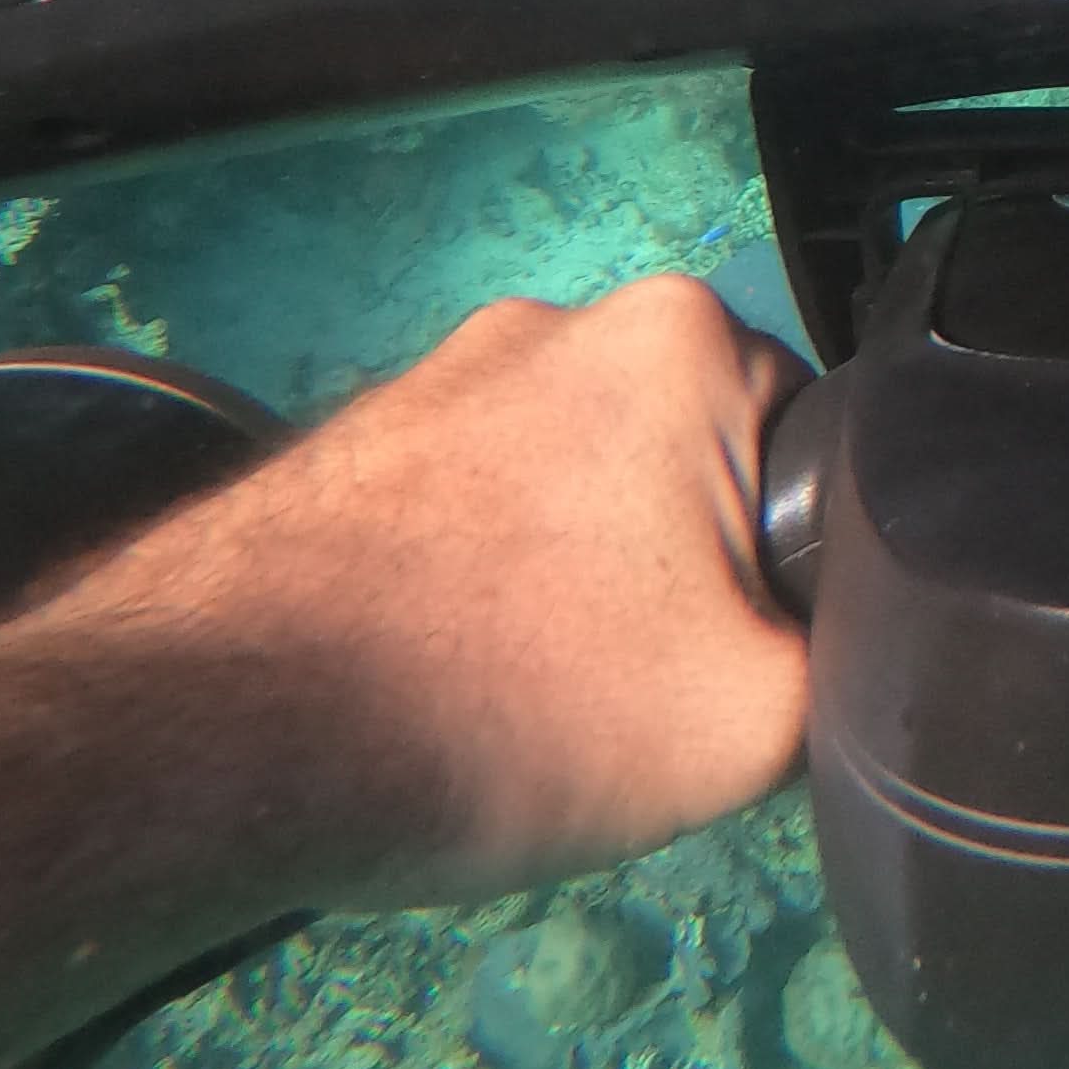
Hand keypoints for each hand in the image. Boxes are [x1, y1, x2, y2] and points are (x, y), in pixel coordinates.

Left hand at [72, 276, 811, 905]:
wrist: (212, 746)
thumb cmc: (514, 703)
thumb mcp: (765, 719)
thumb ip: (857, 666)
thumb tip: (847, 659)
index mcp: (680, 333)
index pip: (814, 450)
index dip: (797, 574)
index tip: (743, 665)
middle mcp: (554, 322)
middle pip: (688, 471)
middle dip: (681, 579)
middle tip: (639, 702)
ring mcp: (428, 378)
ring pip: (573, 503)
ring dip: (571, 590)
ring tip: (519, 709)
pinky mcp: (336, 450)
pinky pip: (464, 525)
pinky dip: (467, 599)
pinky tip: (432, 693)